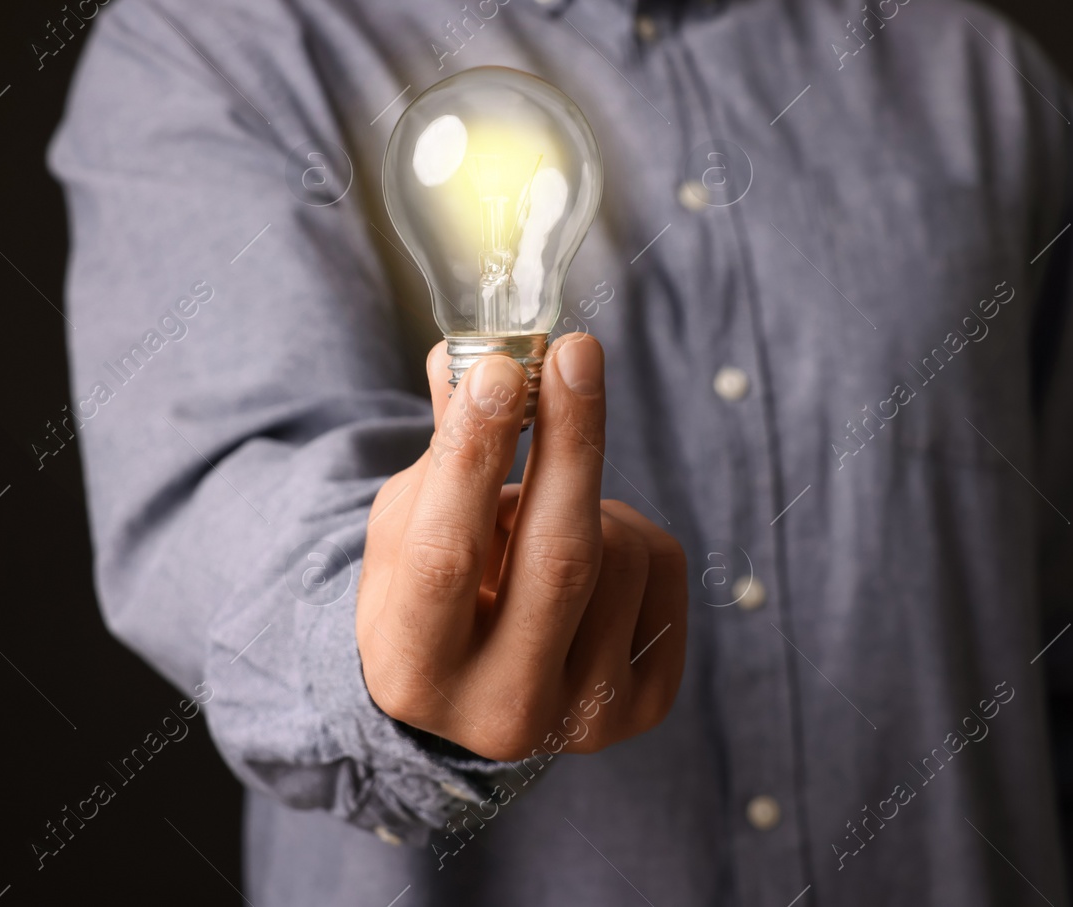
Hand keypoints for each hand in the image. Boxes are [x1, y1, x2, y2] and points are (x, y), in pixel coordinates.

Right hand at [355, 334, 686, 760]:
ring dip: (588, 496)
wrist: (475, 690)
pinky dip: (629, 531)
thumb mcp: (407, 525)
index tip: (502, 370)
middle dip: (570, 441)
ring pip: (619, 553)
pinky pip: (665, 569)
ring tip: (541, 515)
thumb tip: (473, 355)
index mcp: (413, 671)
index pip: (446, 556)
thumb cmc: (431, 589)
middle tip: (575, 356)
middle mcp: (499, 710)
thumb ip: (443, 448)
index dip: (475, 457)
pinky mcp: (646, 702)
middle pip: (558, 559)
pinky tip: (589, 554)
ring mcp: (581, 717)